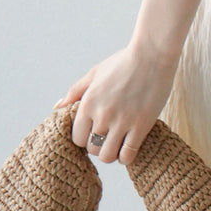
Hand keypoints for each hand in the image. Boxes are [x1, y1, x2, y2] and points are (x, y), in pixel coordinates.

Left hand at [54, 41, 179, 165]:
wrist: (153, 53)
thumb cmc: (124, 62)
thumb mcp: (95, 73)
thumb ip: (74, 92)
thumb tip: (56, 108)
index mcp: (88, 103)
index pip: (77, 138)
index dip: (85, 138)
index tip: (95, 132)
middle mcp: (102, 115)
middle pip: (92, 149)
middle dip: (98, 146)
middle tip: (108, 137)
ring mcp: (122, 121)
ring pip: (108, 156)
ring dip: (111, 153)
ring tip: (118, 144)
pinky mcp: (141, 125)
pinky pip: (128, 154)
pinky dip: (126, 156)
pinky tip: (129, 146)